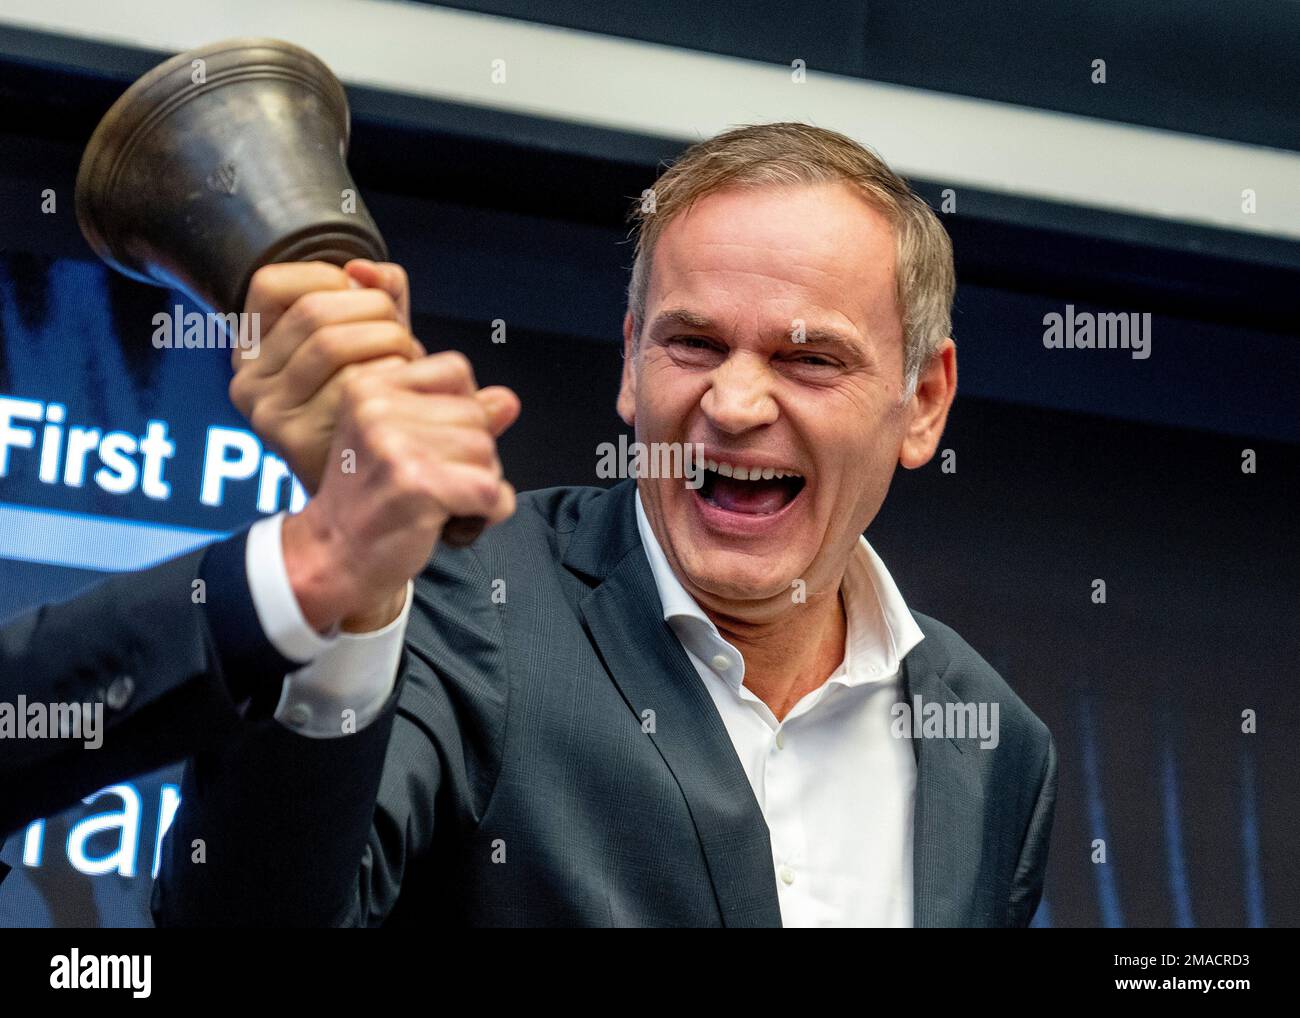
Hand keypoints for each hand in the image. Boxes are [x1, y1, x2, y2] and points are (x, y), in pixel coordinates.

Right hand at [231, 259, 513, 492]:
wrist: (359, 526)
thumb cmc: (369, 432)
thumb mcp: (371, 358)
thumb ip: (380, 307)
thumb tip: (375, 269)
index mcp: (250, 356)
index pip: (272, 285)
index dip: (327, 280)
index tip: (369, 302)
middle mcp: (249, 385)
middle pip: (317, 311)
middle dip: (378, 317)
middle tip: (405, 346)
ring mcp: (272, 417)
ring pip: (341, 342)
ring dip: (396, 349)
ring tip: (413, 377)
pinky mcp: (303, 444)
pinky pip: (365, 386)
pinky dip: (405, 384)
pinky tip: (421, 404)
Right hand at [281, 350, 519, 631]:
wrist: (334, 556)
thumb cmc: (372, 500)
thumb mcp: (404, 443)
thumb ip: (458, 416)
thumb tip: (508, 401)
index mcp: (369, 387)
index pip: (456, 371)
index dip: (464, 410)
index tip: (436, 444)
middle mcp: (377, 409)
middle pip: (477, 416)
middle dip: (474, 456)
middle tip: (436, 484)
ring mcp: (396, 446)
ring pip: (487, 453)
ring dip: (481, 485)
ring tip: (441, 502)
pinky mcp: (418, 484)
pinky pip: (492, 490)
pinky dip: (489, 511)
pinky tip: (457, 520)